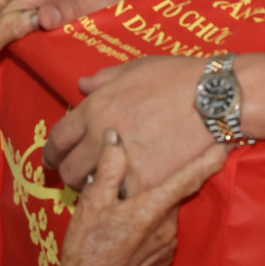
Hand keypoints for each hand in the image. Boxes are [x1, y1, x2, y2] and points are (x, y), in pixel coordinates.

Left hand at [44, 55, 215, 190]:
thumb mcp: (133, 68)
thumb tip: (81, 86)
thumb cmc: (174, 76)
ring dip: (93, 187)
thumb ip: (103, 80)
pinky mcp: (145, 182)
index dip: (53, 153)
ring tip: (103, 185)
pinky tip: (127, 192)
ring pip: (91, 188)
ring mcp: (121, 163)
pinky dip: (121, 197)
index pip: (58, 139)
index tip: (54, 159)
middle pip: (70, 169)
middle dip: (71, 173)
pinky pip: (121, 197)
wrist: (211, 99)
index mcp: (94, 109)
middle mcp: (100, 138)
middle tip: (80, 175)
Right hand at [55, 130, 225, 265]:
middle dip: (161, 183)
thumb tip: (115, 138)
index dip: (209, 159)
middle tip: (137, 178)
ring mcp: (168, 245)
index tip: (226, 143)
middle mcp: (168, 227)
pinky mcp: (163, 259)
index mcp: (153, 208)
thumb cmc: (88, 246)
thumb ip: (109, 167)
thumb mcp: (92, 202)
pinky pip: (162, 232)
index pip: (189, 178)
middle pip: (172, 193)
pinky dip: (150, 224)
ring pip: (166, 212)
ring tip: (122, 207)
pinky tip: (127, 229)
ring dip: (152, 205)